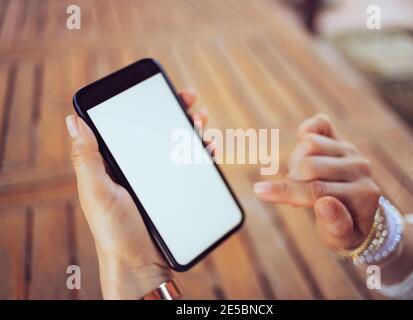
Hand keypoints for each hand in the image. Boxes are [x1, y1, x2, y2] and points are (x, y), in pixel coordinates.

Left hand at [66, 89, 207, 298]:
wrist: (141, 264)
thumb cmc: (114, 231)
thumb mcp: (97, 193)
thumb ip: (87, 159)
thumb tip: (73, 120)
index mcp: (116, 163)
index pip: (130, 125)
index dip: (143, 104)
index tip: (157, 89)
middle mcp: (139, 166)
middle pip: (158, 129)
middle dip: (175, 109)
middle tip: (188, 98)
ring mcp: (160, 178)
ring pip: (178, 144)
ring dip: (192, 127)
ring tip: (201, 120)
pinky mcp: (177, 189)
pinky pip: (191, 165)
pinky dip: (201, 152)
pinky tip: (209, 146)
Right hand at [254, 114, 380, 251]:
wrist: (356, 212)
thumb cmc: (343, 228)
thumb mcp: (340, 239)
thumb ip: (336, 226)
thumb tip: (324, 204)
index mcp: (365, 196)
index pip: (317, 191)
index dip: (286, 192)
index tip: (259, 191)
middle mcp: (361, 169)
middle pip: (309, 166)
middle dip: (290, 182)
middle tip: (292, 195)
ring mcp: (351, 151)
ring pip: (310, 144)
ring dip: (295, 163)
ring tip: (299, 180)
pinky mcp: (341, 139)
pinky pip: (319, 124)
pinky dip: (305, 131)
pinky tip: (301, 153)